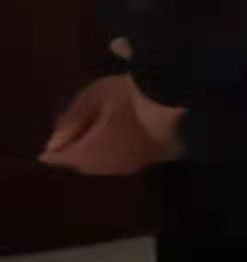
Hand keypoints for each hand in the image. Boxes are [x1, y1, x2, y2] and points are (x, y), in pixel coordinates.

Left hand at [40, 74, 184, 175]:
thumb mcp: (96, 97)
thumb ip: (72, 120)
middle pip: (84, 164)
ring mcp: (133, 165)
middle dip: (75, 154)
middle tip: (70, 142)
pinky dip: (115, 153)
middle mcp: (110, 165)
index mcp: (92, 151)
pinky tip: (120, 141)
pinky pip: (123, 161)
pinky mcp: (152, 160)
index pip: (63, 157)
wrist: (184, 104)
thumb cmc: (134, 96)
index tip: (47, 148)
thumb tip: (52, 142)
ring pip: (105, 165)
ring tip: (94, 139)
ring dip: (96, 155)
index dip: (53, 151)